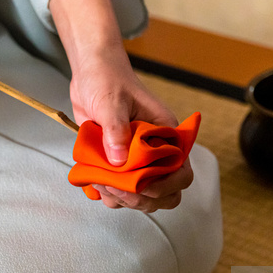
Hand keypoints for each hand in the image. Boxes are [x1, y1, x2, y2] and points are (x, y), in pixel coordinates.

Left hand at [70, 48, 193, 212]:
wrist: (90, 74)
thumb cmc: (108, 80)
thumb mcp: (111, 102)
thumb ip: (116, 131)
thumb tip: (119, 162)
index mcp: (166, 135)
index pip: (181, 172)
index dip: (165, 186)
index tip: (141, 185)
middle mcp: (155, 151)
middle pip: (162, 193)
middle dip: (139, 198)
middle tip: (115, 187)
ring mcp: (136, 161)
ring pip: (139, 196)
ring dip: (120, 197)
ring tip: (99, 180)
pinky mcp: (117, 164)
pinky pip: (117, 190)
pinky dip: (105, 193)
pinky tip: (92, 180)